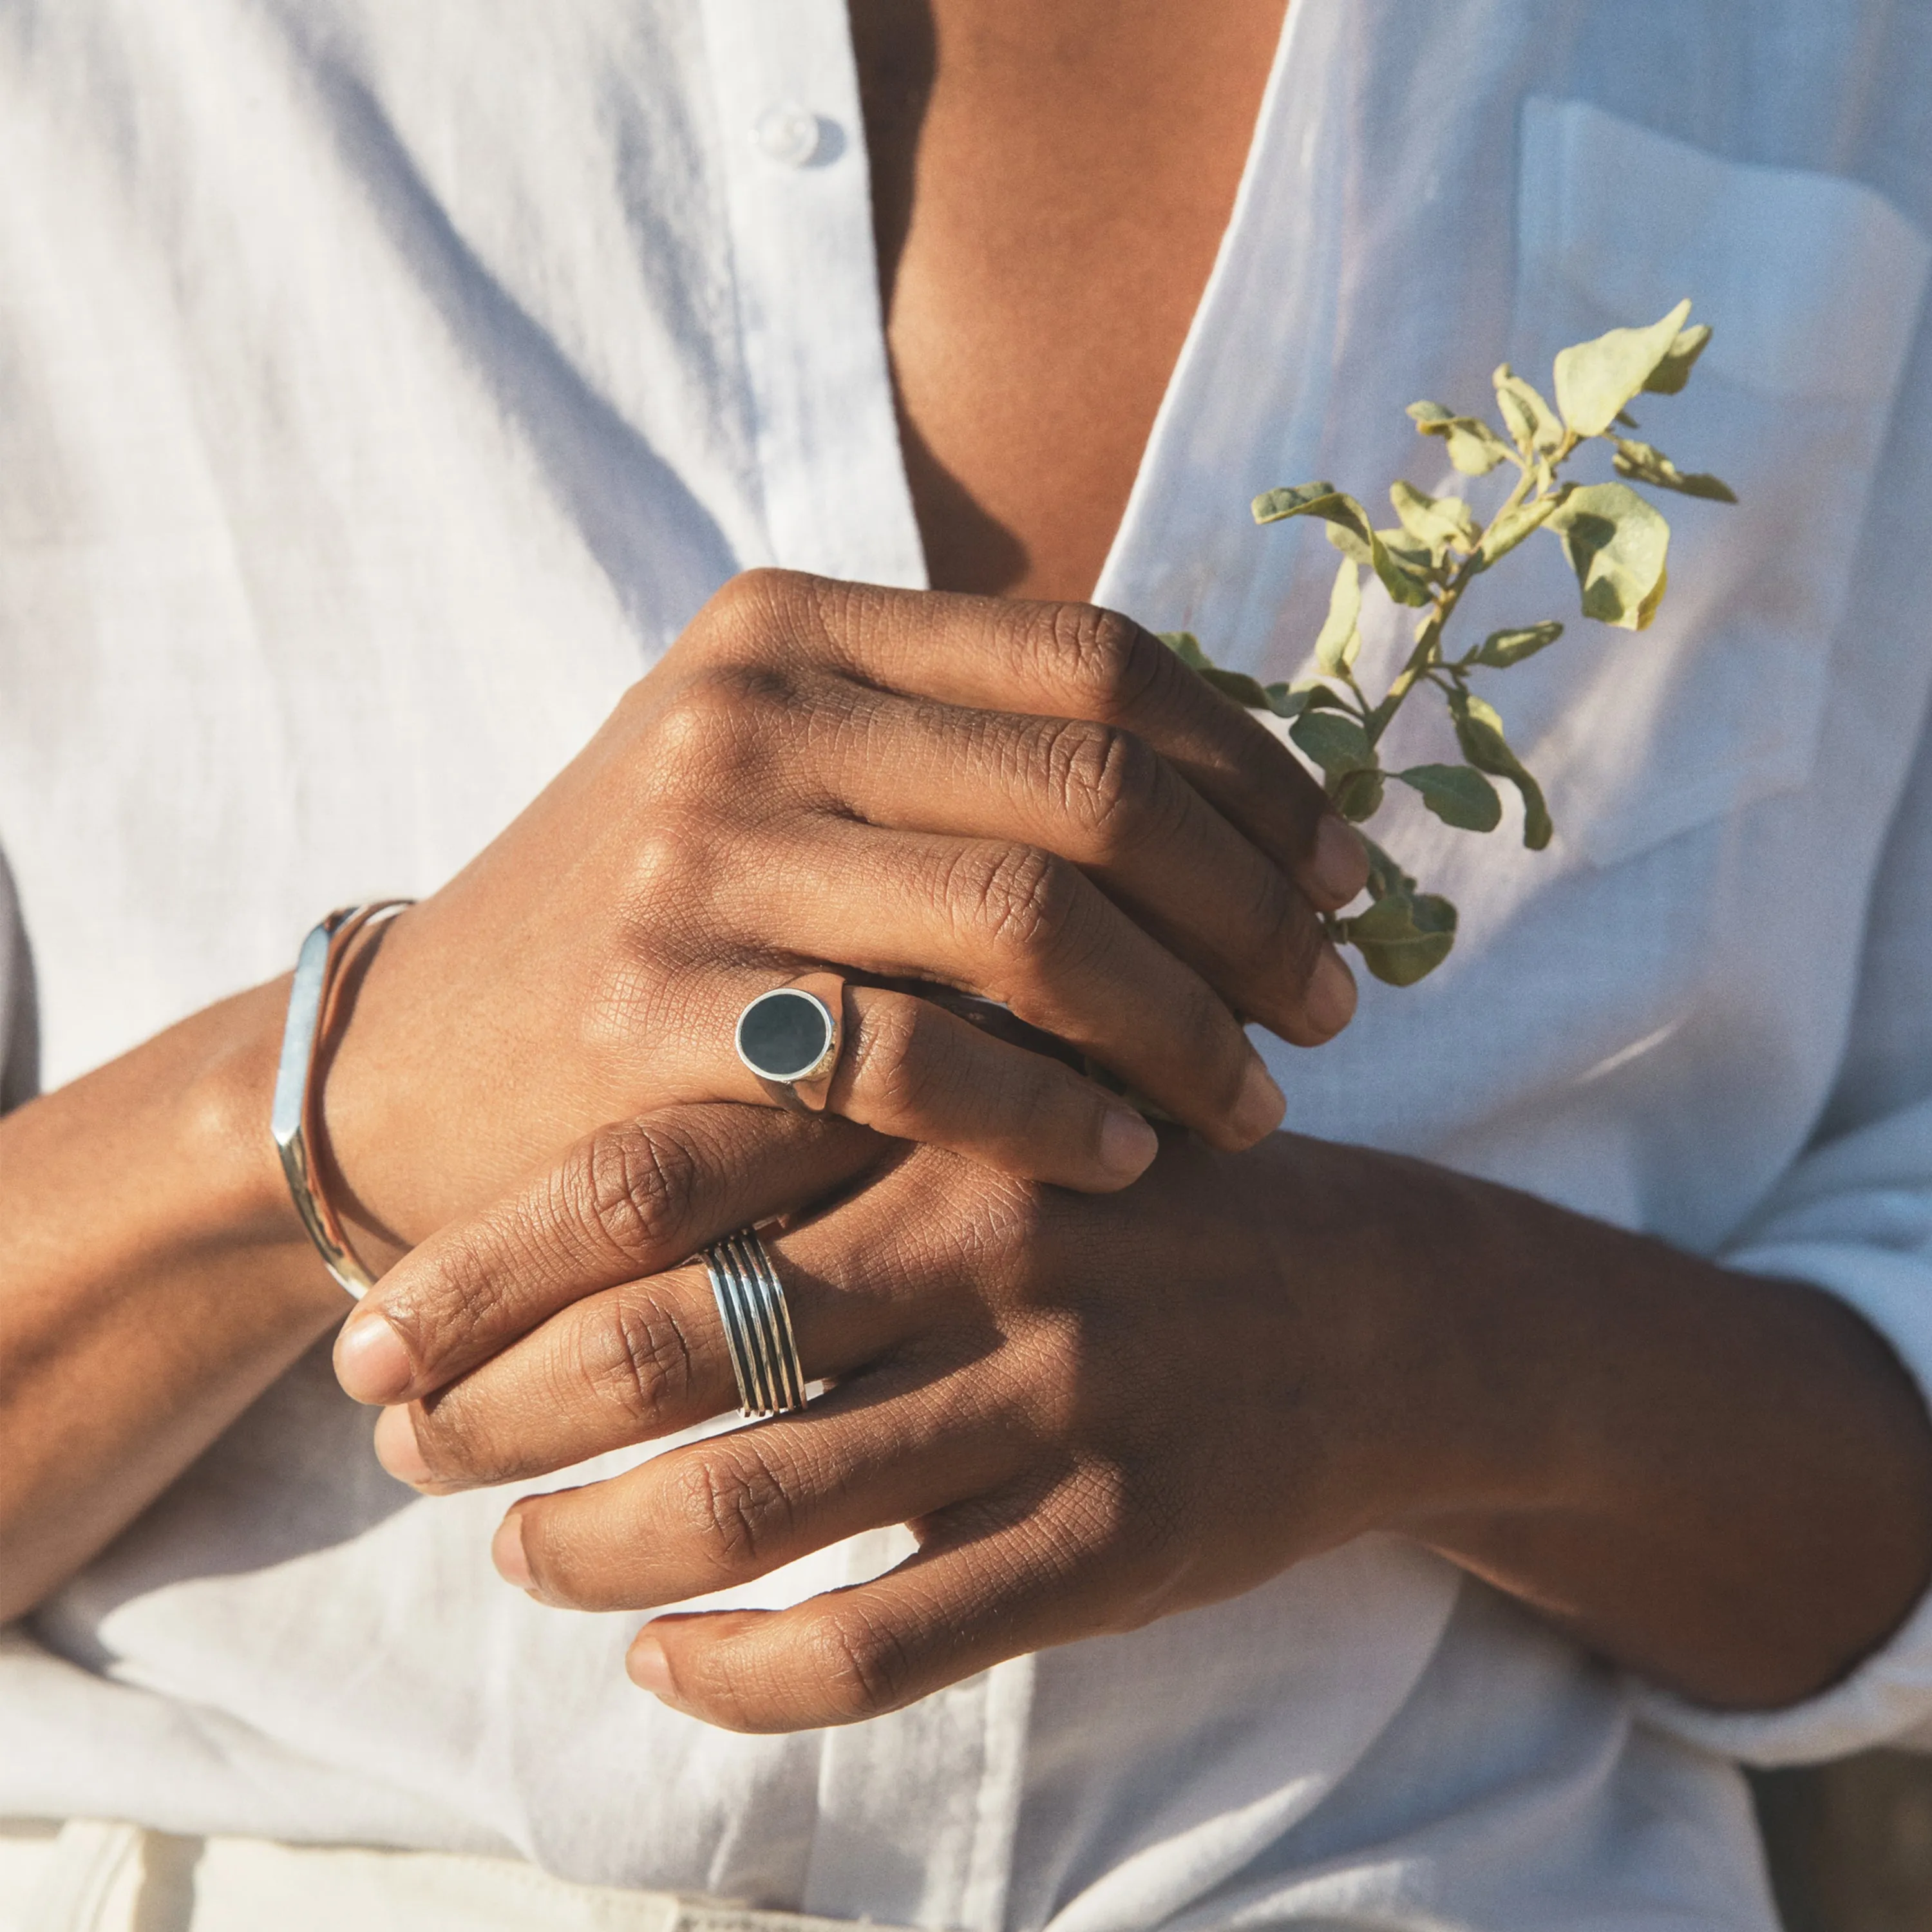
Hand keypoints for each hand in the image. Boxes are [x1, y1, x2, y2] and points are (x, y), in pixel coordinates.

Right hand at [321, 571, 1365, 1249]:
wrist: (419, 1070)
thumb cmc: (654, 938)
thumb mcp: (788, 797)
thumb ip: (969, 774)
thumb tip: (1248, 813)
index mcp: (796, 624)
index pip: (1096, 663)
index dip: (1253, 775)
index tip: (1342, 881)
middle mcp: (746, 707)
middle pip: (1092, 785)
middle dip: (1250, 911)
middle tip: (1327, 1010)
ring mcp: (693, 851)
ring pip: (1030, 918)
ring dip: (1180, 1027)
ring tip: (1252, 1104)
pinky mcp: (653, 1006)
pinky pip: (921, 1059)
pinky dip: (1052, 1115)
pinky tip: (1123, 1162)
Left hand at [340, 1087, 1931, 1728]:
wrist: (1394, 1305)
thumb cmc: (1151, 1193)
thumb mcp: (1007, 1102)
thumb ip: (834, 1130)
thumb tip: (581, 1203)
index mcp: (941, 1108)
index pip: (654, 1174)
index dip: (485, 1266)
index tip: (377, 1332)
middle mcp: (987, 1238)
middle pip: (670, 1338)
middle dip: (497, 1409)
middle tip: (408, 1446)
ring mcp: (1056, 1397)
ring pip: (751, 1501)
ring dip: (588, 1542)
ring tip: (521, 1552)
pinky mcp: (1115, 1543)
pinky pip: (876, 1642)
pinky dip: (735, 1675)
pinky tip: (665, 1667)